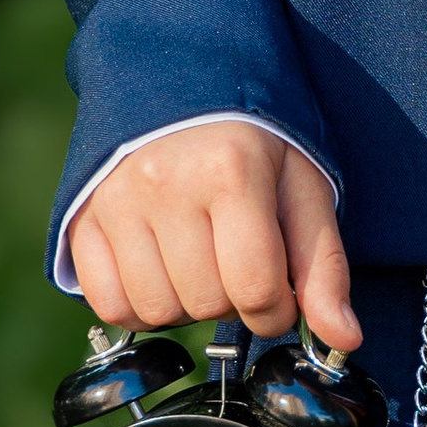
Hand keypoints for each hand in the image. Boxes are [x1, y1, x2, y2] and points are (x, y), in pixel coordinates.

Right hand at [68, 120, 359, 351]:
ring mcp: (116, 201)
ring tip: (200, 260)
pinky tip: (162, 271)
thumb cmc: (252, 142)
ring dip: (187, 305)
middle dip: (232, 299)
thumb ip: (324, 266)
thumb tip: (343, 339)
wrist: (181, 86)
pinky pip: (109, 306)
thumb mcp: (302, 188)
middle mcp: (166, 183)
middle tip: (236, 259)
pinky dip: (139, 307)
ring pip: (157, 312)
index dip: (276, 310)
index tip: (278, 293)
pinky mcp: (83, 219)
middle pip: (207, 304)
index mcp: (231, 171)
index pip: (256, 288)